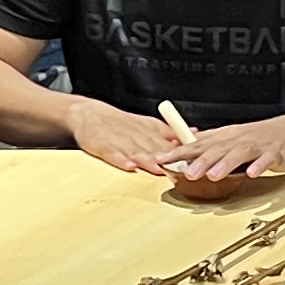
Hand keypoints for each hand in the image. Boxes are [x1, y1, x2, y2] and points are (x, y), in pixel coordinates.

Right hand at [67, 98, 186, 175]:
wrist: (90, 114)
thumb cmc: (122, 124)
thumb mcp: (148, 124)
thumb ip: (170, 132)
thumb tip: (195, 133)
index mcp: (150, 131)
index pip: (169, 143)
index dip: (181, 152)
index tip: (193, 160)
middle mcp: (138, 136)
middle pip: (155, 149)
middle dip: (167, 159)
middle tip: (180, 169)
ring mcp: (121, 142)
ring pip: (137, 153)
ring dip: (147, 161)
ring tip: (157, 168)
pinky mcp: (105, 147)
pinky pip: (114, 155)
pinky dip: (122, 161)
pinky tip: (130, 167)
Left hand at [165, 115, 284, 182]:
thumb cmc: (261, 137)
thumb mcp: (232, 137)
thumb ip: (209, 143)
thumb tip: (181, 146)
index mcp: (226, 136)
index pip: (198, 143)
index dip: (179, 152)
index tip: (161, 159)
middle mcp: (239, 139)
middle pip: (217, 149)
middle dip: (201, 160)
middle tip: (187, 172)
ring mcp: (258, 146)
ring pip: (240, 154)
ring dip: (226, 164)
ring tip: (214, 175)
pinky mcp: (276, 154)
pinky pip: (267, 160)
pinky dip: (260, 166)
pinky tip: (252, 174)